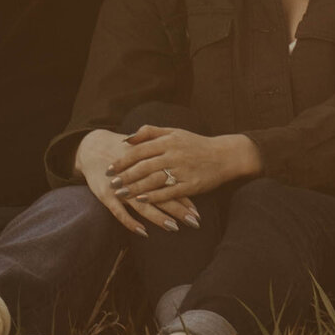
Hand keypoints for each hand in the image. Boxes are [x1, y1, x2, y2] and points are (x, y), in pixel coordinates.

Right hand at [76, 129, 195, 236]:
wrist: (93, 147)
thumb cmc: (123, 154)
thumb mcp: (142, 154)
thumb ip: (160, 165)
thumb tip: (184, 179)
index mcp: (148, 167)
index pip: (170, 185)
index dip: (185, 199)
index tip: (198, 213)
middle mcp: (137, 178)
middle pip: (161, 196)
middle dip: (178, 210)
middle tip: (194, 222)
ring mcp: (121, 188)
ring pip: (143, 205)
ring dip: (159, 217)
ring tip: (174, 228)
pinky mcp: (106, 195)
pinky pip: (119, 212)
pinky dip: (130, 222)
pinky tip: (143, 232)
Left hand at [109, 124, 256, 214]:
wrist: (224, 156)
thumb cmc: (196, 144)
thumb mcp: (174, 132)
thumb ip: (150, 132)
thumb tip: (126, 138)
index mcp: (168, 141)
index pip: (140, 150)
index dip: (123, 160)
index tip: (109, 168)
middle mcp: (174, 155)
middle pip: (144, 167)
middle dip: (126, 176)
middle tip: (111, 184)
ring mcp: (182, 170)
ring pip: (154, 180)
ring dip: (135, 189)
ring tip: (121, 195)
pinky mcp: (191, 185)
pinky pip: (169, 192)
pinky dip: (154, 197)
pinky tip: (141, 202)